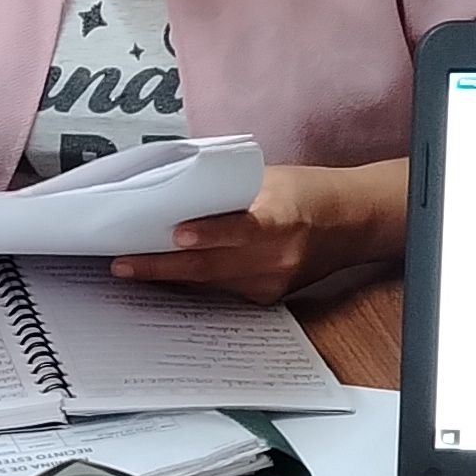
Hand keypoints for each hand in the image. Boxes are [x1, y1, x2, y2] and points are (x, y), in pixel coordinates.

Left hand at [109, 161, 402, 302]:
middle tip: (123, 262)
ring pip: (210, 282)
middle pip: (214, 265)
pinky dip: (191, 281)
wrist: (351, 223)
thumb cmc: (307, 192)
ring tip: (130, 268)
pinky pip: (220, 290)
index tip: (175, 234)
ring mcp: (273, 281)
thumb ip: (226, 190)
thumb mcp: (268, 179)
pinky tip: (163, 275)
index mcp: (284, 217)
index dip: (210, 233)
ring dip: (168, 277)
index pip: (244, 228)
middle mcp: (280, 256)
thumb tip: (172, 192)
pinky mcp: (267, 297)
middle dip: (162, 265)